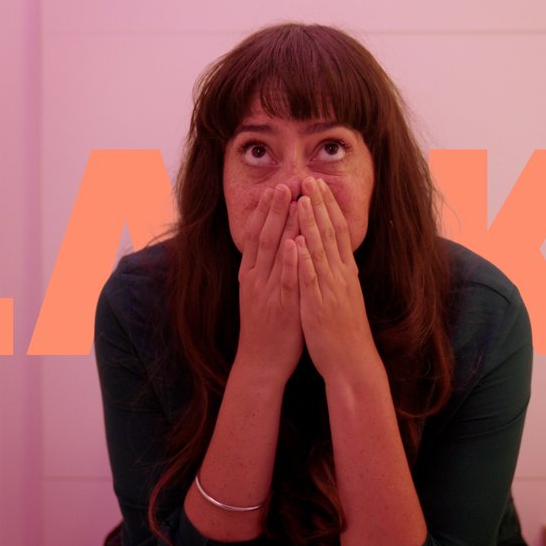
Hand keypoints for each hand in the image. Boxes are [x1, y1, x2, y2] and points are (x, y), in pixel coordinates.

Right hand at [236, 184, 302, 385]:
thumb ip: (263, 270)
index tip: (276, 188)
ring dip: (283, 224)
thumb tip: (273, 245)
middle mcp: (256, 279)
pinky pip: (285, 279)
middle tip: (285, 182)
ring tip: (292, 199)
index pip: (256, 235)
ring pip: (274, 252)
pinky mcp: (282, 306)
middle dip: (275, 208)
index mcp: (250, 274)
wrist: (260, 362)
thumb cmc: (264, 328)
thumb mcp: (257, 294)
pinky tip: (294, 241)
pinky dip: (289, 259)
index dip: (265, 211)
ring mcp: (268, 291)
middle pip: (264, 236)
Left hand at [294, 177, 381, 381]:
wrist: (352, 362)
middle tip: (310, 179)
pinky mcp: (319, 307)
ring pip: (321, 252)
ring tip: (302, 201)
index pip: (338, 231)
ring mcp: (330, 290)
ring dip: (311, 225)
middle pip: (331, 233)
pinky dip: (305, 261)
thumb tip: (337, 252)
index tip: (318, 184)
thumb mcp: (345, 295)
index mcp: (345, 272)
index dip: (328, 206)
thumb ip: (340, 272)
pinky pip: (312, 281)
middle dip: (319, 205)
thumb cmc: (345, 330)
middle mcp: (340, 276)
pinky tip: (297, 244)